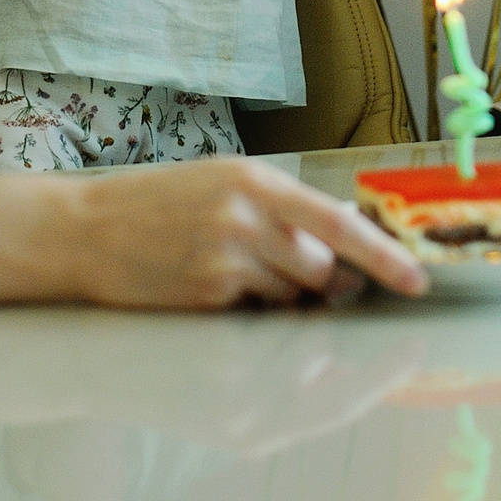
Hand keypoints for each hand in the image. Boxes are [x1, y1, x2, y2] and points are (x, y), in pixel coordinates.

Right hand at [65, 157, 425, 307]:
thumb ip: (281, 209)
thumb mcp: (221, 184)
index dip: (384, 256)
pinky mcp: (206, 300)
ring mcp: (225, 262)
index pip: (338, 224)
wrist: (83, 232)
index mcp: (254, 181)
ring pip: (292, 300)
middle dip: (323, 286)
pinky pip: (256, 318)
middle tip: (297, 279)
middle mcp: (244, 219)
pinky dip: (249, 313)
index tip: (417, 281)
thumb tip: (346, 231)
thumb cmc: (155, 206)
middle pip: (322, 273)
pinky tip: (211, 290)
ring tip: (235, 276)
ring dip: (283, 300)